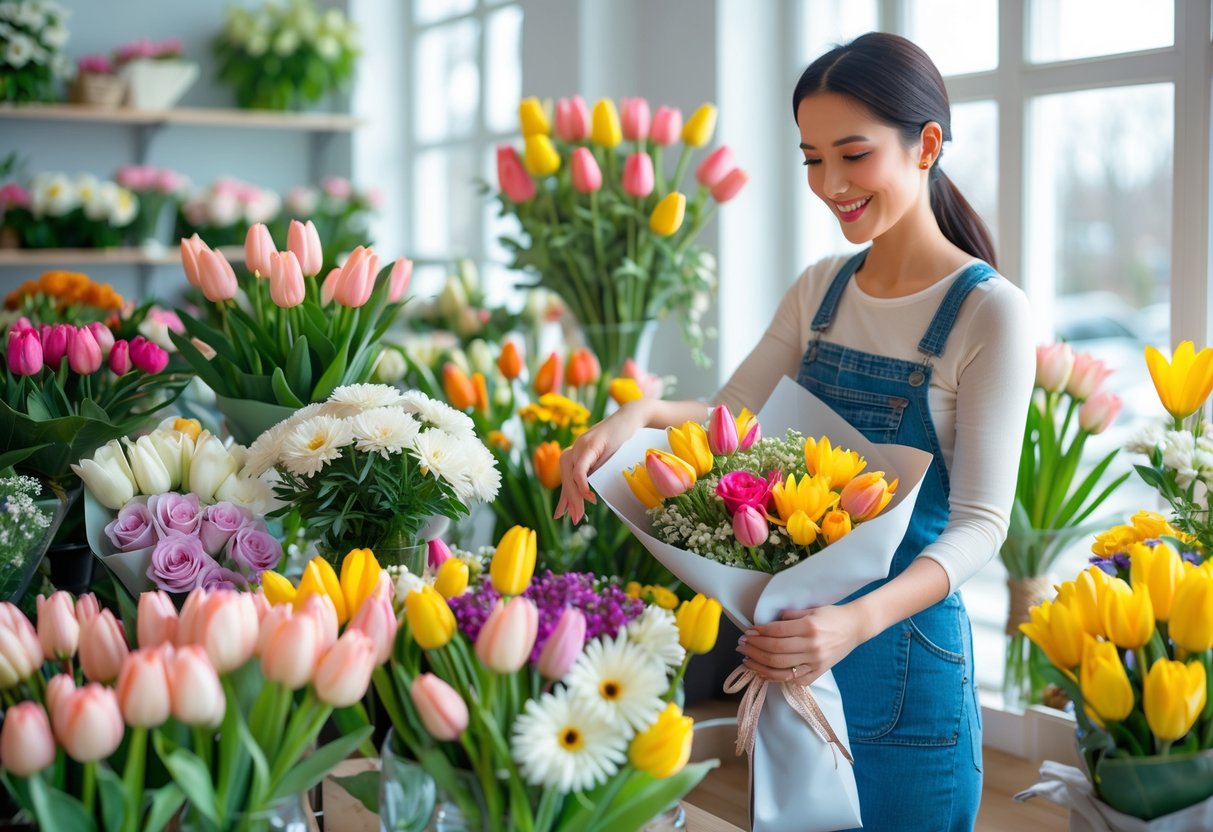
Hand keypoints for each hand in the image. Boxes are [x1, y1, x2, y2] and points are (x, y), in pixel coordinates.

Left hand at [554, 400, 649, 523]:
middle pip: (565, 479)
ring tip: (579, 512)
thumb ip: (595, 473)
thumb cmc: (622, 440)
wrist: (632, 418)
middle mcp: (575, 449)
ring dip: (574, 495)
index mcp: (576, 454)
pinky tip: (586, 493)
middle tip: (574, 519)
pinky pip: (581, 465)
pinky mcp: (591, 443)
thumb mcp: (606, 460)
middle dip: (569, 501)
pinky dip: (581, 480)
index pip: (565, 480)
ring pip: (570, 474)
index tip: (562, 515)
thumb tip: (589, 494)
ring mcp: (581, 444)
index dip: (564, 499)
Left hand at [736, 604, 865, 686]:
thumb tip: (767, 623)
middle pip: (775, 651)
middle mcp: (812, 646)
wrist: (855, 627)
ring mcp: (815, 662)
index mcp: (809, 627)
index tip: (748, 631)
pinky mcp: (817, 673)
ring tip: (746, 659)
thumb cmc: (832, 615)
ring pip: (780, 668)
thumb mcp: (811, 609)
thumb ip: (789, 616)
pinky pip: (792, 679)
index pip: (777, 632)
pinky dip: (774, 677)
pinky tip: (762, 671)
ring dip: (759, 664)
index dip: (759, 632)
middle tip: (741, 644)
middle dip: (754, 648)